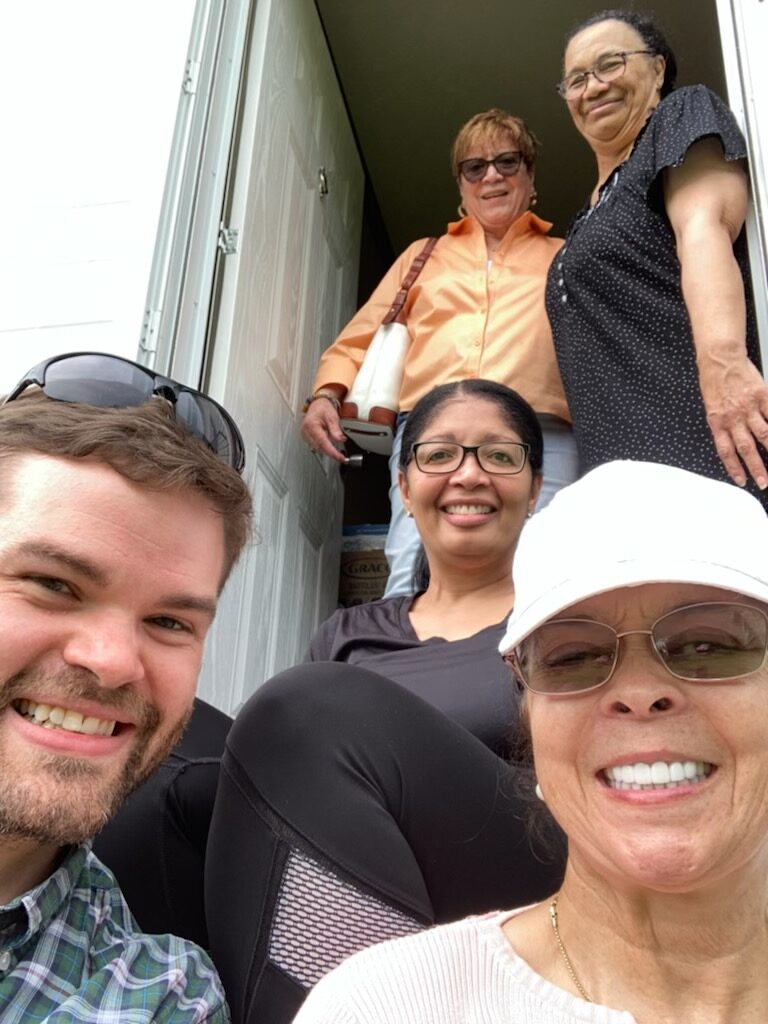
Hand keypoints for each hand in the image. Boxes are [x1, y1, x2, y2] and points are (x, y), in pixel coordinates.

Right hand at [301, 397, 347, 462]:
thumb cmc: (323, 408)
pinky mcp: (307, 437)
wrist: (318, 404)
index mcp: (311, 425)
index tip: (339, 457)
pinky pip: (315, 445)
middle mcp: (306, 431)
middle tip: (341, 456)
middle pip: (319, 447)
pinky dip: (323, 446)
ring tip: (334, 442)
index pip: (322, 442)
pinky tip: (328, 441)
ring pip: (317, 448)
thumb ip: (335, 429)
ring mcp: (305, 435)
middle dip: (330, 452)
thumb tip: (340, 439)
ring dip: (327, 449)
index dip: (332, 452)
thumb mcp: (332, 417)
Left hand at [699, 357, 767, 488]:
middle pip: (746, 448)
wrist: (721, 359)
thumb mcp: (711, 407)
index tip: (742, 481)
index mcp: (717, 422)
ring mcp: (749, 407)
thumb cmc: (714, 381)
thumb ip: (722, 424)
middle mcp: (733, 417)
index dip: (734, 468)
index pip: (726, 451)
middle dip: (756, 467)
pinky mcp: (762, 396)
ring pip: (763, 435)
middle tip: (764, 482)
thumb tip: (732, 442)